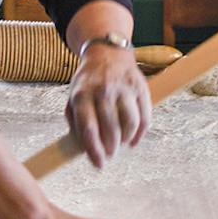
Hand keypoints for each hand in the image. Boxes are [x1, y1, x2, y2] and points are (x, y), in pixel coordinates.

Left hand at [65, 42, 150, 167]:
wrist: (107, 54)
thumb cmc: (88, 82)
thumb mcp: (73, 97)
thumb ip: (76, 122)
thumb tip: (83, 148)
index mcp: (82, 95)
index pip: (89, 129)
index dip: (94, 150)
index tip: (99, 165)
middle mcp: (103, 91)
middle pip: (111, 129)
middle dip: (111, 148)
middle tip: (110, 154)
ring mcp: (123, 89)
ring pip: (130, 124)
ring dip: (126, 141)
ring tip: (121, 145)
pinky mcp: (140, 88)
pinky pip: (144, 117)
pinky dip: (140, 133)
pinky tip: (134, 140)